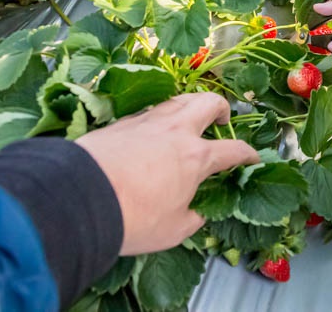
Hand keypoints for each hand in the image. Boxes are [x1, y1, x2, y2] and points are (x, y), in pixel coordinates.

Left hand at [76, 93, 258, 255]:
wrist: (79, 199)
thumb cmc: (133, 218)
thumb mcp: (172, 230)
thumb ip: (191, 218)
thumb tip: (196, 213)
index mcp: (197, 156)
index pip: (233, 150)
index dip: (248, 154)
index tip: (253, 158)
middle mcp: (175, 131)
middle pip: (208, 103)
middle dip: (220, 108)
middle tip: (221, 120)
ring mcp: (146, 122)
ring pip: (177, 100)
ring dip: (189, 105)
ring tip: (188, 117)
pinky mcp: (119, 123)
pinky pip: (148, 112)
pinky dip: (158, 117)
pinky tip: (150, 131)